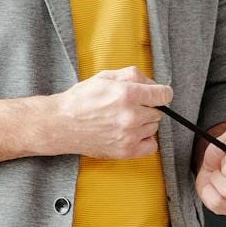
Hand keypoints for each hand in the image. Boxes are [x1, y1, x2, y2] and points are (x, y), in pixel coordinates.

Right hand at [50, 65, 173, 158]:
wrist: (62, 124)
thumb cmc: (81, 100)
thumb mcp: (105, 77)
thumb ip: (132, 75)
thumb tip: (151, 83)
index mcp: (127, 94)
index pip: (163, 95)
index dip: (162, 93)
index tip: (158, 95)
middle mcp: (131, 115)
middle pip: (158, 112)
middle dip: (147, 107)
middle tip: (130, 107)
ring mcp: (129, 135)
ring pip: (153, 128)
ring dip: (144, 123)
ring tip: (125, 120)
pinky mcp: (126, 151)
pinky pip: (151, 146)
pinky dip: (145, 140)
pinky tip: (132, 134)